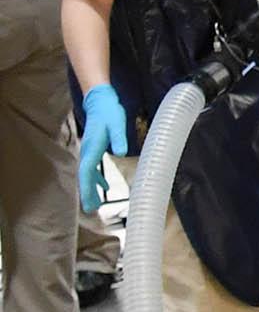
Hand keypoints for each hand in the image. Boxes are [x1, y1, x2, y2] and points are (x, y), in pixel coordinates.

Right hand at [79, 83, 127, 213]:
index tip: (88, 201)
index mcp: (92, 148)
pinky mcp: (94, 149)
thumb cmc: (109, 112)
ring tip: (94, 204)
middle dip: (87, 193)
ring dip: (91, 188)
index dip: (88, 188)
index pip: (88, 171)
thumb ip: (119, 137)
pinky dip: (96, 179)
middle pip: (85, 176)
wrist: (100, 102)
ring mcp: (89, 151)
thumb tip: (121, 152)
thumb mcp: (117, 123)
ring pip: (88, 174)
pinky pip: (93, 168)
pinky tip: (104, 186)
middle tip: (90, 210)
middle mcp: (87, 151)